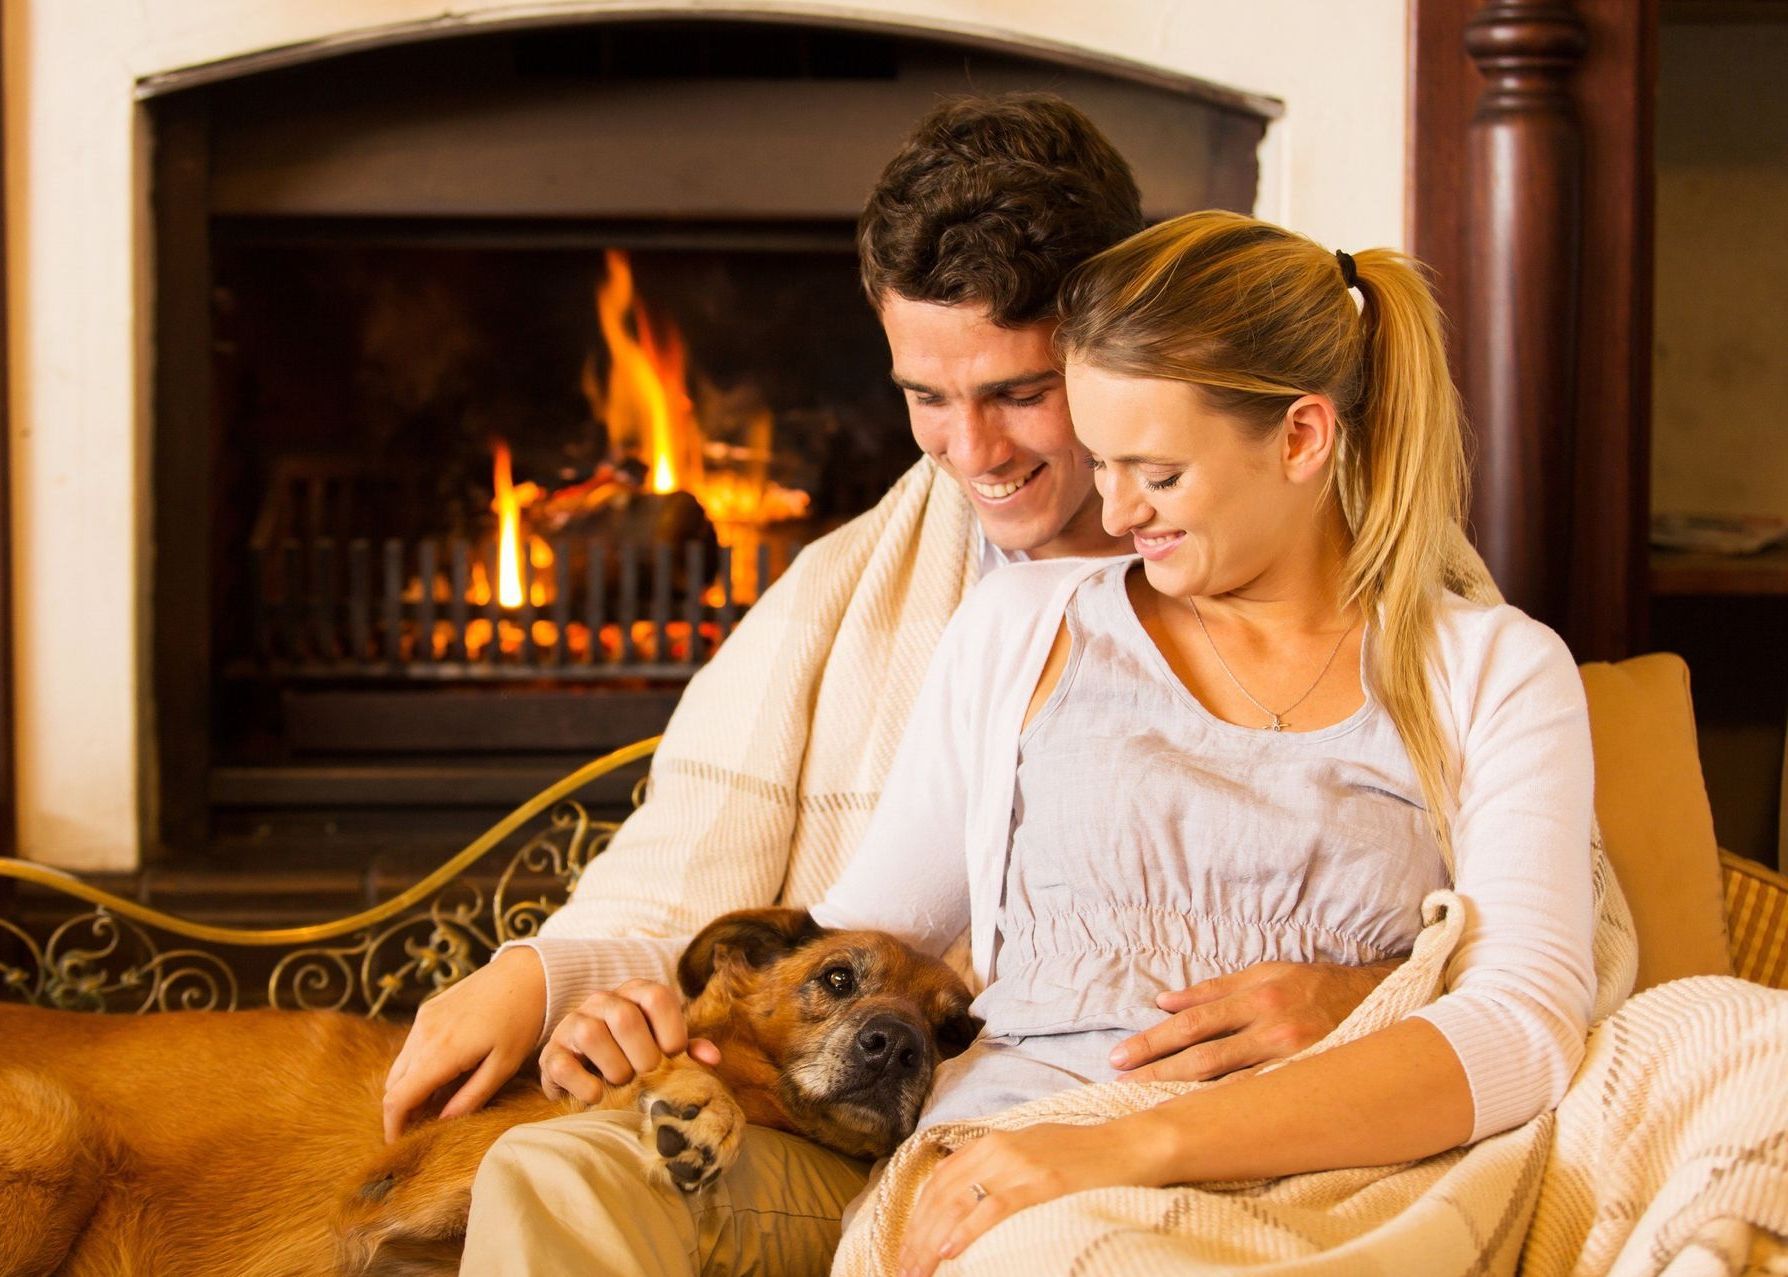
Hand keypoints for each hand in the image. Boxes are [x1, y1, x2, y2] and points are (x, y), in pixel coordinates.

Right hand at [382, 946, 549, 1142]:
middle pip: (393, 1085)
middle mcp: (423, 1033)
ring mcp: (423, 1018)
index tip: (399, 1146)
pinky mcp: (429, 1009)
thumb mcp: (504, 1066)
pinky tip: (444, 1074)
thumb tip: (443, 1123)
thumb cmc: (522, 1020)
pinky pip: (412, 1046)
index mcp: (440, 1051)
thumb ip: (471, 1098)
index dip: (393, 1127)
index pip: (397, 1099)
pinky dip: (417, 1067)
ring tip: (437, 1103)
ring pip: (400, 1066)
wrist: (527, 971)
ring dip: (409, 1088)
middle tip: (423, 1128)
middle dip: (402, 1110)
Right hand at [536, 978, 719, 1104]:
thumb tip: (712, 1058)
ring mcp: (573, 1023)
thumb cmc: (634, 1054)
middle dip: (643, 1057)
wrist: (586, 1065)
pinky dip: (584, 1085)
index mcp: (635, 993)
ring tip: (622, 1084)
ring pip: (591, 1035)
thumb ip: (687, 1049)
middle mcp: (603, 1000)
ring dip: (614, 1069)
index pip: (658, 997)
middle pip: (625, 1018)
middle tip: (647, 1077)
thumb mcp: (662, 1047)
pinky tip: (597, 1096)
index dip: (671, 1031)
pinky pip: (563, 1065)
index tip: (673, 1058)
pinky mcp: (551, 1052)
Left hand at [896, 1118, 1170, 1276]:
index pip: (938, 1183)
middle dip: (916, 1238)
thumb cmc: (1081, 1155)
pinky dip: (968, 1230)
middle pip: (941, 1197)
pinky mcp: (1042, 1184)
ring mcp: (1019, 1166)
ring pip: (959, 1205)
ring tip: (917, 1271)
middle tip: (903, 1271)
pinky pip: (994, 1209)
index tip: (904, 1250)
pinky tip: (950, 1251)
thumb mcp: (1028, 1151)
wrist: (1129, 1146)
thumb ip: (994, 1170)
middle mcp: (998, 1151)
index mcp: (990, 1144)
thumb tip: (962, 1203)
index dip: (915, 1218)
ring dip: (931, 1242)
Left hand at [1109, 958, 1401, 1082]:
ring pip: (1226, 1081)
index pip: (1193, 1022)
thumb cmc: (1316, 987)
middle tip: (1119, 1084)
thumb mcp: (1267, 972)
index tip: (1121, 1058)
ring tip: (1146, 1104)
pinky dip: (1227, 1109)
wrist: (1383, 1001)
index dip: (1154, 1040)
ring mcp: (1293, 1056)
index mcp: (1258, 994)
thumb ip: (1216, 989)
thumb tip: (1165, 1002)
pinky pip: (1260, 1097)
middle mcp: (1273, 1024)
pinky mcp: (1310, 1078)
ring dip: (1182, 1093)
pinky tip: (1200, 1120)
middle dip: (1156, 1070)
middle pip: (1201, 1053)